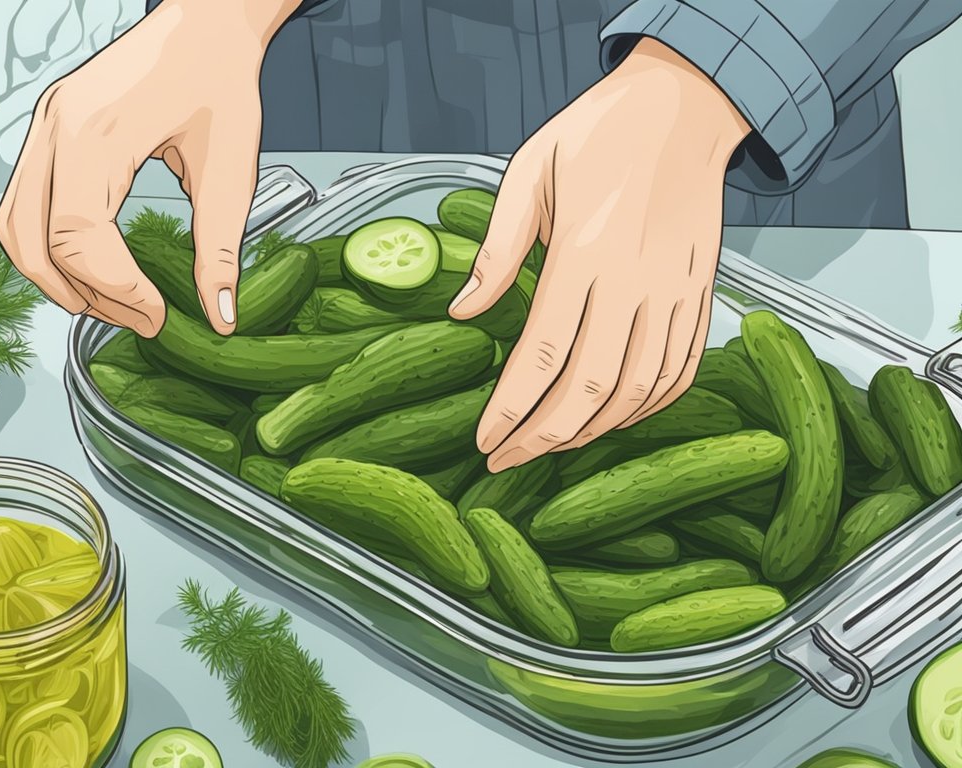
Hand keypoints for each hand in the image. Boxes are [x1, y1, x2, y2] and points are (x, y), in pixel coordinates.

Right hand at [0, 0, 298, 336]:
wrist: (207, 25)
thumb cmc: (222, 81)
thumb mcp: (230, 170)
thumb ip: (219, 249)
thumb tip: (220, 317)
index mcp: (96, 134)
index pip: (76, 238)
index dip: (115, 289)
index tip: (158, 314)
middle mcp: (55, 128)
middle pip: (35, 241)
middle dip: (85, 293)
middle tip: (140, 318)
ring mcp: (44, 126)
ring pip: (15, 226)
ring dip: (56, 277)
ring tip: (112, 302)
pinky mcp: (49, 131)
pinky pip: (25, 202)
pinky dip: (48, 245)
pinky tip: (93, 266)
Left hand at [450, 38, 751, 471]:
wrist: (685, 105)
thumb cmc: (600, 133)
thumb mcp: (530, 171)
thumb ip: (497, 249)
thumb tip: (463, 311)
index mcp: (585, 251)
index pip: (542, 355)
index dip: (510, 409)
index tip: (485, 439)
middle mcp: (636, 280)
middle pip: (590, 387)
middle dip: (544, 437)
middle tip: (508, 460)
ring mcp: (677, 291)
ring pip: (639, 390)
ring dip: (594, 430)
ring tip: (553, 444)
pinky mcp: (703, 293)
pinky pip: (682, 370)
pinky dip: (649, 407)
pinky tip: (614, 419)